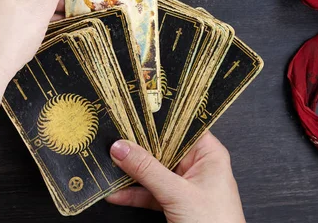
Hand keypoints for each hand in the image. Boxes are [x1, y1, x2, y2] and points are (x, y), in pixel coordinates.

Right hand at [107, 131, 244, 222]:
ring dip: (131, 172)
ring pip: (153, 171)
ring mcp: (185, 185)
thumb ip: (147, 170)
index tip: (132, 114)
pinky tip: (116, 192)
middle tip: (114, 138)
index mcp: (209, 154)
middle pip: (163, 148)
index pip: (180, 126)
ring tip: (109, 164)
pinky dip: (134, 193)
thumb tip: (122, 148)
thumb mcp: (177, 193)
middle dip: (138, 147)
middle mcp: (198, 166)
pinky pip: (150, 192)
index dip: (156, 120)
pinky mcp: (175, 203)